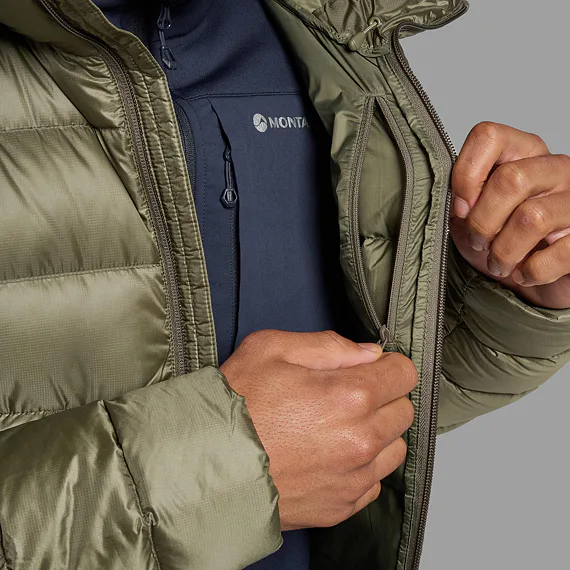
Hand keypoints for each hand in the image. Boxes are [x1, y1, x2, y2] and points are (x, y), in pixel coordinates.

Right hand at [220, 330, 416, 529]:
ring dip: (378, 433)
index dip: (388, 365)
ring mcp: (354, 477)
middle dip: (383, 396)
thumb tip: (368, 352)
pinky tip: (331, 456)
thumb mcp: (271, 349)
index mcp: (350, 394)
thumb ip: (328, 345)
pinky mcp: (342, 506)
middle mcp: (361, 438)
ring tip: (340, 427)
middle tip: (347, 395)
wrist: (206, 465)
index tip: (373, 368)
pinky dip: (362, 467)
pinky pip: (374, 481)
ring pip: (395, 448)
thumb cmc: (235, 405)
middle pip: (403, 410)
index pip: (404, 373)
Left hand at [450, 121, 569, 308]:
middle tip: (479, 242)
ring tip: (498, 263)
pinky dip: (531, 271)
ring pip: (532, 217)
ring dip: (504, 251)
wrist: (528, 278)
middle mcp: (554, 168)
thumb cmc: (498, 239)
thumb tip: (458, 203)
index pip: (489, 136)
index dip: (466, 175)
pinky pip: (559, 252)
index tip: (460, 208)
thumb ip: (460, 200)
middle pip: (511, 179)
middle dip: (483, 221)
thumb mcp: (469, 216)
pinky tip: (523, 273)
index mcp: (521, 153)